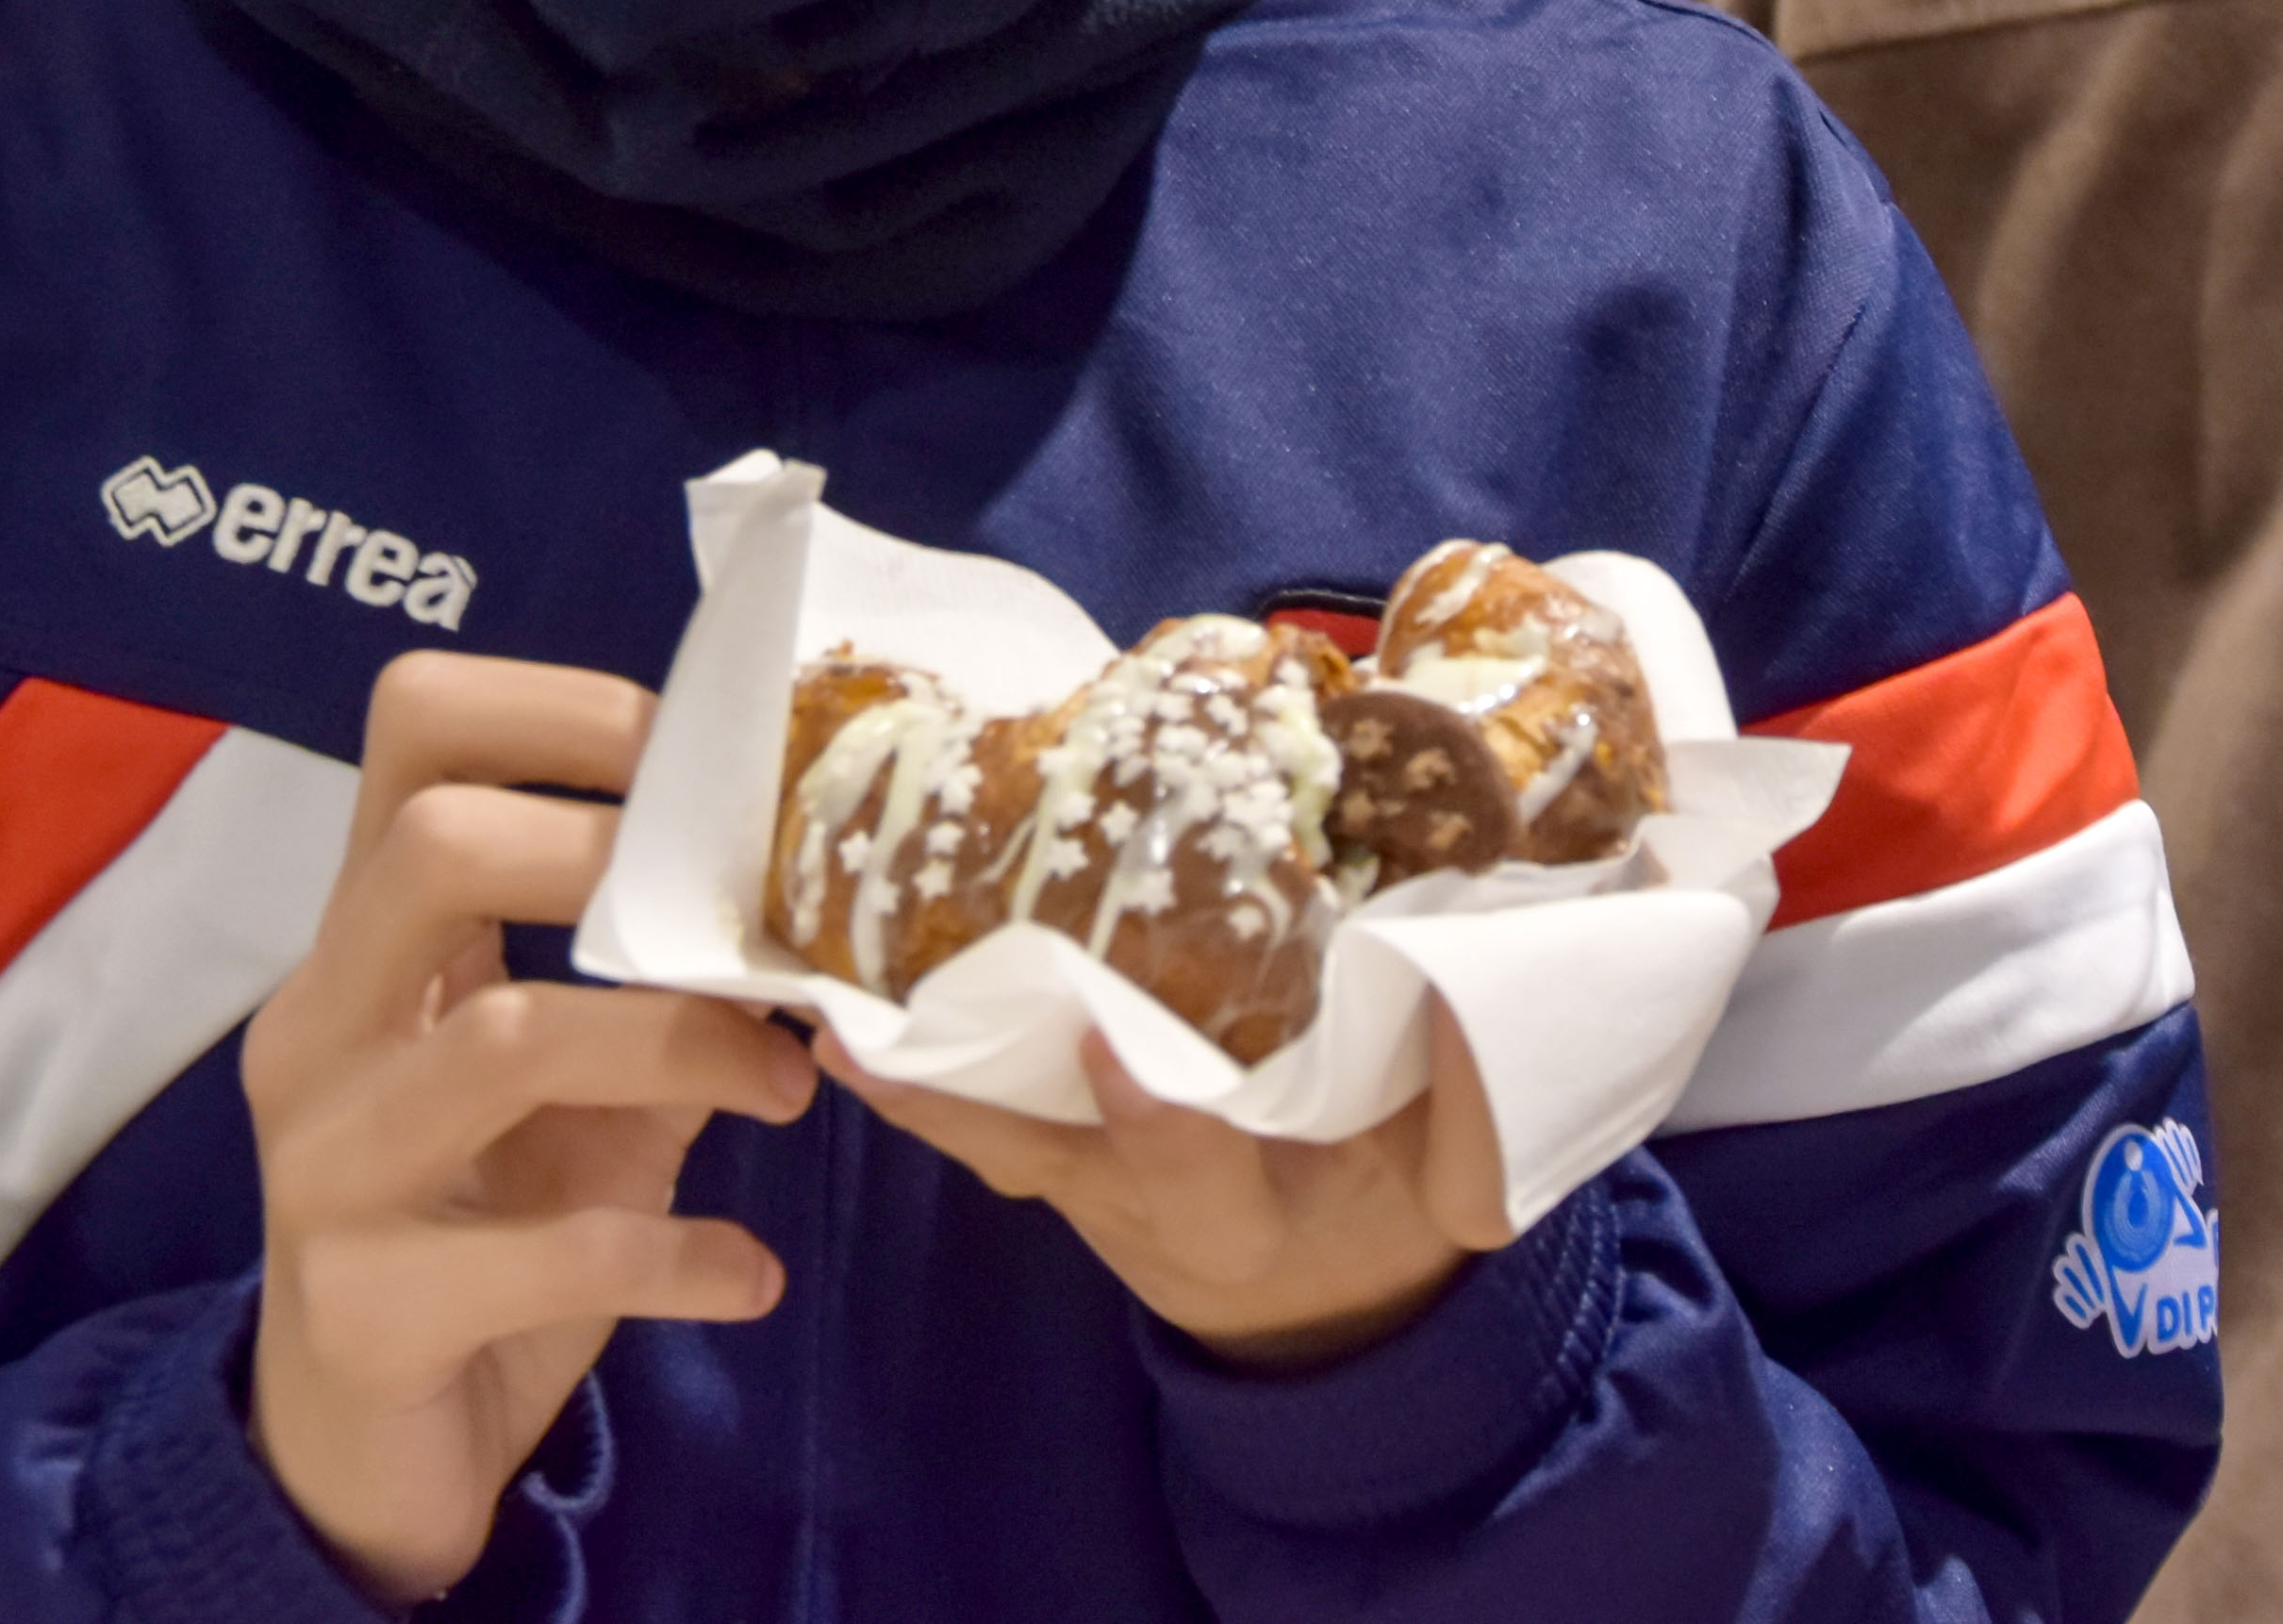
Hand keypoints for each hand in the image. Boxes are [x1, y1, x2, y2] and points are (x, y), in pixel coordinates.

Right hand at [242, 654, 815, 1603]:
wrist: (355, 1461)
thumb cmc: (484, 1236)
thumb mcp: (571, 1094)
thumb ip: (650, 989)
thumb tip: (818, 896)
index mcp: (363, 946)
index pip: (412, 730)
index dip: (564, 705)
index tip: (702, 767)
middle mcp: (318, 1029)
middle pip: (435, 846)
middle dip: (618, 861)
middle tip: (746, 931)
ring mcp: (323, 1168)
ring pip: (508, 1040)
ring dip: (686, 1049)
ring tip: (790, 1090)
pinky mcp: (364, 1308)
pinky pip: (549, 1254)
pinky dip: (678, 1253)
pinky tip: (746, 1275)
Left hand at [831, 999, 1513, 1367]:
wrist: (1336, 1302)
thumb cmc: (1397, 1208)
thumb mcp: (1451, 1173)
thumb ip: (1459, 1094)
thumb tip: (1456, 979)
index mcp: (1252, 1221)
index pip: (1199, 1180)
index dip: (1156, 1122)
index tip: (1111, 1049)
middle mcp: (1147, 1217)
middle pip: (1043, 1161)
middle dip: (964, 1103)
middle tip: (870, 1043)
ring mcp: (1093, 1193)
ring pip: (995, 1140)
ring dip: (915, 1088)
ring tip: (823, 1023)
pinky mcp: (1063, 1163)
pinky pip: (989, 1121)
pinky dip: (926, 1074)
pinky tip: (849, 1016)